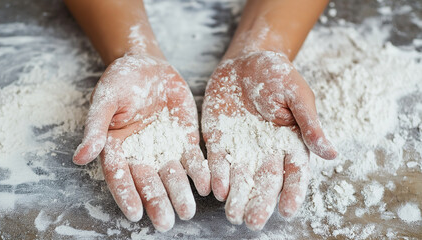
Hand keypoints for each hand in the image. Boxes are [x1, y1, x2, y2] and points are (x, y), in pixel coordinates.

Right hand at [73, 54, 210, 231]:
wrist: (148, 66)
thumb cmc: (120, 81)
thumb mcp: (105, 100)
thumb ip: (96, 127)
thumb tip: (80, 157)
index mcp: (118, 148)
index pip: (120, 176)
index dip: (127, 194)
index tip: (135, 213)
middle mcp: (142, 154)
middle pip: (149, 181)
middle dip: (157, 201)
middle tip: (166, 222)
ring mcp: (165, 148)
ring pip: (173, 175)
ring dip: (180, 192)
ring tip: (188, 210)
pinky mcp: (185, 139)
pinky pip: (194, 159)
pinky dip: (200, 172)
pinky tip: (207, 184)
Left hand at [202, 51, 336, 229]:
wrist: (246, 61)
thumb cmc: (278, 75)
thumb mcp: (297, 95)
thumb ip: (309, 125)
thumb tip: (331, 154)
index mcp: (289, 143)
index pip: (294, 173)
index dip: (293, 192)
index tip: (289, 210)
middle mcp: (265, 152)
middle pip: (264, 182)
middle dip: (260, 202)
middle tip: (253, 221)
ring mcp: (241, 147)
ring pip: (240, 177)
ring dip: (236, 196)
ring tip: (233, 215)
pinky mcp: (219, 139)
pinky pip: (218, 161)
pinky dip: (216, 175)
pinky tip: (215, 189)